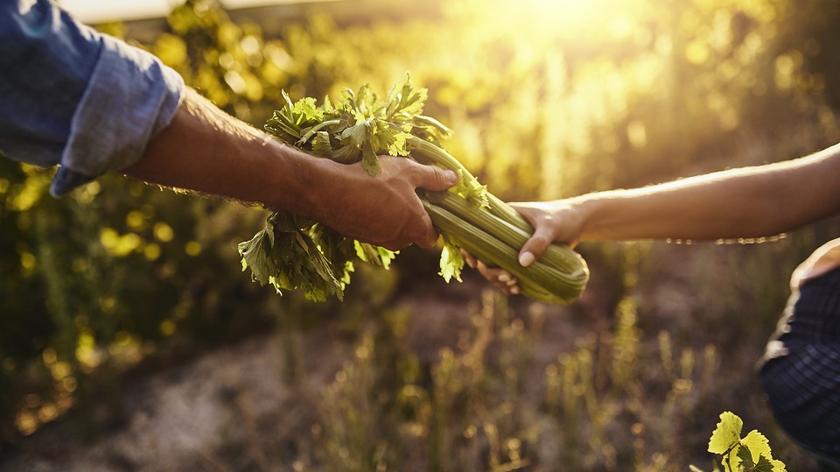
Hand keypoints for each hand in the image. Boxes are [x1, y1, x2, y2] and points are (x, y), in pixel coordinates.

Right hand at [311, 155, 457, 249]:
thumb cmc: (374, 179)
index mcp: (415, 228)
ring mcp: (376, 240)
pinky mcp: (359, 237)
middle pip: (412, 235)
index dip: (434, 222)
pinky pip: (373, 229)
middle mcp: (398, 240)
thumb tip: (455, 179)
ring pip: (392, 232)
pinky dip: (374, 216)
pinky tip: (366, 196)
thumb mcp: (408, 171)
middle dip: (412, 218)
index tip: (429, 204)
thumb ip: (433, 177)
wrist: (328, 191)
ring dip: (392, 216)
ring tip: (384, 190)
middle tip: (406, 192)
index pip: (432, 237)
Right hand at [464, 199, 586, 293]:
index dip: (470, 249)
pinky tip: (516, 289)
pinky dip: (509, 282)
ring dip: (498, 279)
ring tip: (513, 286)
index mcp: (502, 218)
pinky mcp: (523, 257)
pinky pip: (509, 271)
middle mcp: (502, 233)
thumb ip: (537, 243)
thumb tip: (522, 263)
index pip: (477, 233)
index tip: (476, 264)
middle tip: (507, 278)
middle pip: (484, 255)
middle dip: (490, 271)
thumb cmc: (563, 217)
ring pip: (495, 266)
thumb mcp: (550, 227)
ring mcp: (512, 246)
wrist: (580, 222)